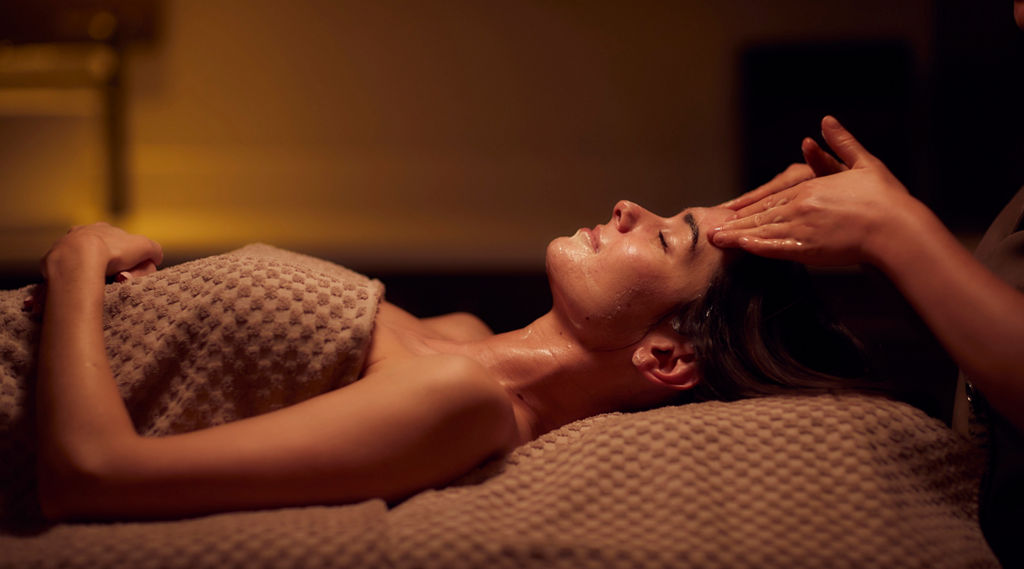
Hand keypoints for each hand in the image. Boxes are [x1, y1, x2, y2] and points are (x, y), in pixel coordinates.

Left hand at [41, 223, 162, 280]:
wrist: (79, 257)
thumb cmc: (112, 250)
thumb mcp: (144, 247)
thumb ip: (154, 250)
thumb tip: (156, 257)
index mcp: (102, 228)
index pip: (119, 243)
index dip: (129, 258)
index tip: (130, 272)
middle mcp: (81, 234)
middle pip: (99, 253)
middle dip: (110, 267)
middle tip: (118, 279)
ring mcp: (64, 247)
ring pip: (82, 263)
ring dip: (93, 274)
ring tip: (102, 286)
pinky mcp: (52, 263)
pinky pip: (66, 274)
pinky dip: (75, 281)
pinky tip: (83, 288)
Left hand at [709, 116, 916, 266]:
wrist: (898, 228)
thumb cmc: (886, 199)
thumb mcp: (863, 164)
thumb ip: (841, 144)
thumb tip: (824, 123)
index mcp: (811, 186)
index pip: (773, 197)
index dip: (751, 205)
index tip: (733, 211)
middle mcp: (801, 204)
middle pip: (762, 214)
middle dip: (736, 222)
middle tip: (712, 229)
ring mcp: (802, 225)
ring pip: (762, 230)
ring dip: (738, 236)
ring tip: (716, 240)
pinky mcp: (807, 246)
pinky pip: (775, 247)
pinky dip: (756, 247)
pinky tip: (740, 248)